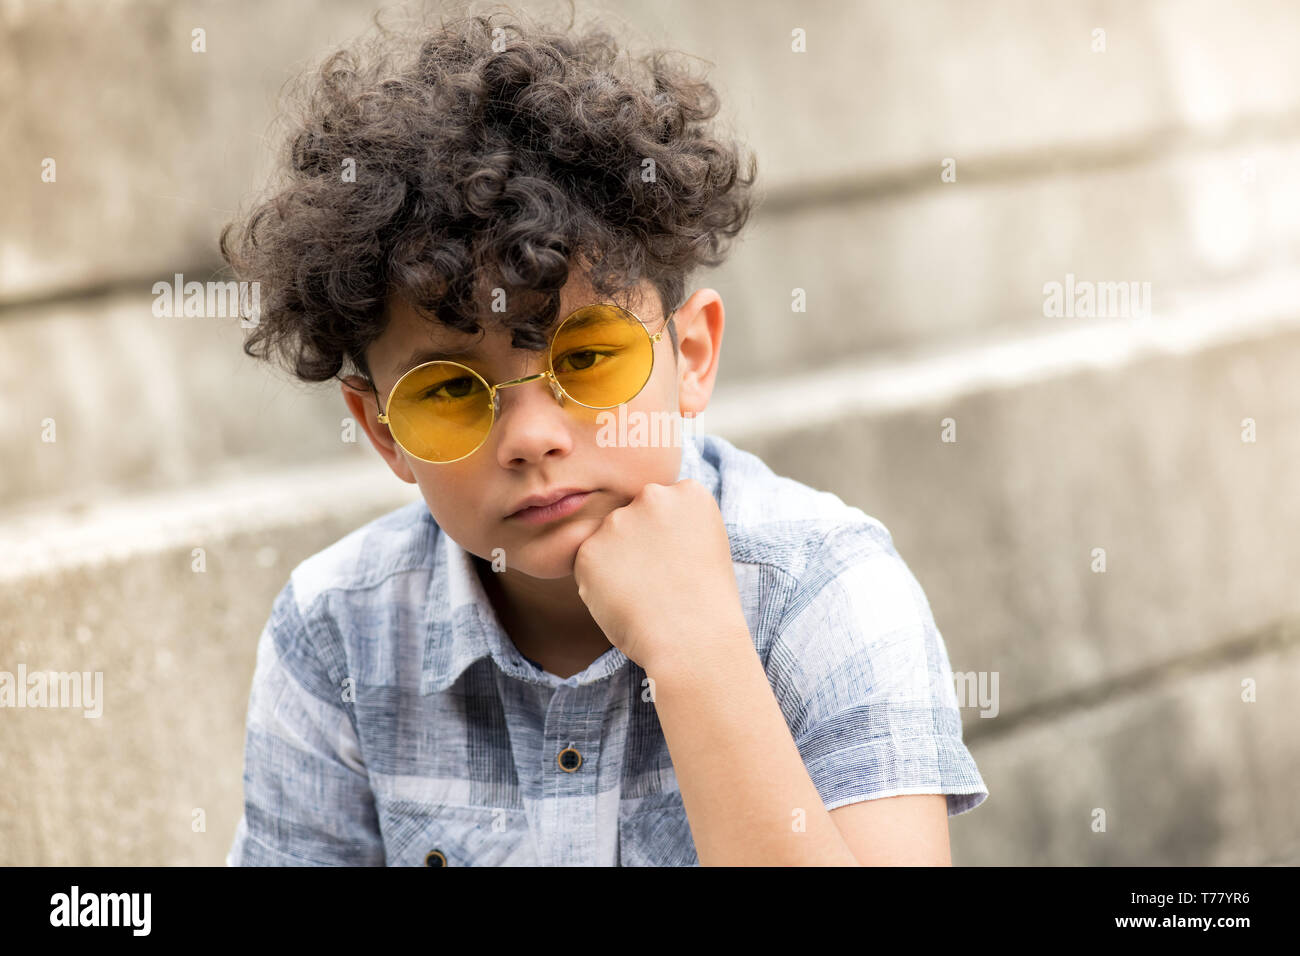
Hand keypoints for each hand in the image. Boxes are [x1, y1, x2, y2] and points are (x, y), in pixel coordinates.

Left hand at [572, 479, 749, 672]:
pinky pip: (588, 564)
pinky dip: (599, 583)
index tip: (680, 562)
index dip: (668, 539)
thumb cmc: (705, 602)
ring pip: (608, 539)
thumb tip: (639, 526)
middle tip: (659, 579)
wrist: (693, 640)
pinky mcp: (589, 549)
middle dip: (638, 544)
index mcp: (688, 492)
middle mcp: (652, 496)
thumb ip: (673, 524)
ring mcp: (618, 520)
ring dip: (616, 562)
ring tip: (644, 593)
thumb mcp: (704, 545)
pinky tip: (625, 600)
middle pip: (632, 517)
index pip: (663, 507)